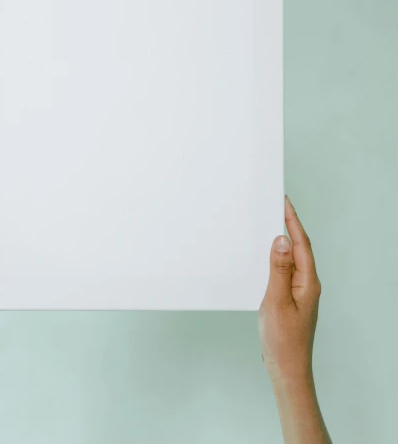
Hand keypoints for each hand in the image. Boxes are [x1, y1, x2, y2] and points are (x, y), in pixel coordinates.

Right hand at [258, 195, 320, 383]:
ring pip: (291, 259)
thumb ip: (278, 269)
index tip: (284, 201)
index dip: (292, 221)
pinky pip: (284, 271)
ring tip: (269, 224)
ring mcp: (299, 293)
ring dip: (281, 241)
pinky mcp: (290, 300)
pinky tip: (266, 258)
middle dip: (288, 225)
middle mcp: (307, 284)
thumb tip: (280, 240)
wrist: (287, 371)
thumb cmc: (283, 342)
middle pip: (298, 248)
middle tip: (275, 206)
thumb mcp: (277, 301)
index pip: (300, 243)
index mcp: (307, 282)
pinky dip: (275, 259)